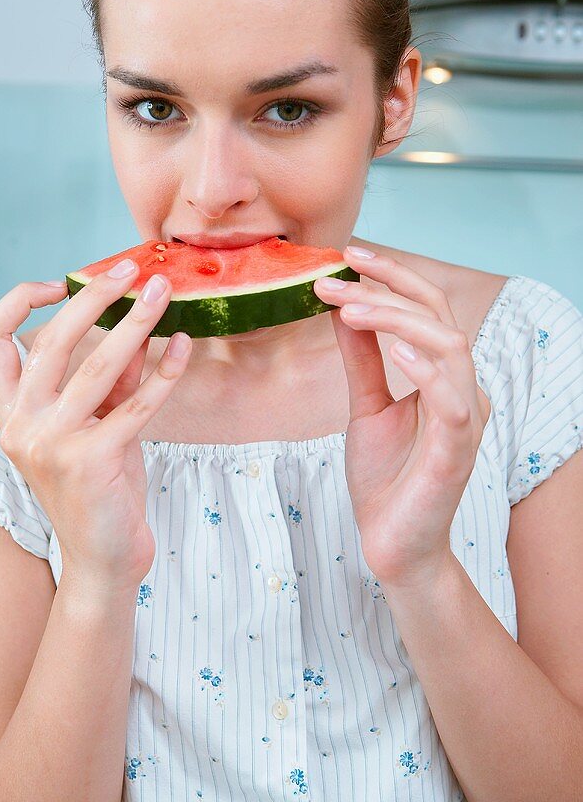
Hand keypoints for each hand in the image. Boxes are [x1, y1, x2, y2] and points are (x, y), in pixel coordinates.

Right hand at [0, 267, 191, 596]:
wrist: (103, 562)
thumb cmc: (100, 491)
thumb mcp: (99, 424)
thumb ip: (113, 378)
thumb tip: (136, 322)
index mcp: (12, 413)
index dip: (18, 303)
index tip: (59, 281)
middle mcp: (21, 426)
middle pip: (50, 341)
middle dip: (93, 296)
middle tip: (131, 270)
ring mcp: (51, 445)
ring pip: (97, 365)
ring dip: (135, 322)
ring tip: (162, 292)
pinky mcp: (91, 462)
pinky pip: (136, 404)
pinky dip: (165, 372)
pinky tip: (182, 347)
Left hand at [314, 247, 490, 590]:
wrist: (390, 545)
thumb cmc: (386, 477)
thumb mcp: (366, 405)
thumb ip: (360, 358)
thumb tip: (341, 306)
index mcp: (444, 376)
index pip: (427, 308)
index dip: (391, 277)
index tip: (348, 255)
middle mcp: (462, 389)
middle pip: (438, 316)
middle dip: (387, 287)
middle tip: (337, 275)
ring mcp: (464, 420)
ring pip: (449, 347)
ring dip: (397, 321)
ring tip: (349, 308)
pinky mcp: (456, 453)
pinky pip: (453, 402)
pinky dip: (426, 371)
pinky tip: (395, 352)